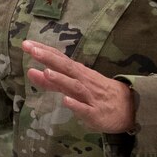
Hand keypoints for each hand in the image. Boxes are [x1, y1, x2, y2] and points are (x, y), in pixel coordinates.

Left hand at [22, 40, 136, 133]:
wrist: (130, 107)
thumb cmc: (98, 93)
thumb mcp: (74, 85)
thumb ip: (51, 81)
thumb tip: (31, 72)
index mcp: (78, 73)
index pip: (60, 59)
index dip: (44, 51)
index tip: (27, 43)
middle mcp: (84, 81)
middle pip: (66, 67)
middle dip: (49, 58)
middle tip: (32, 50)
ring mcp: (90, 97)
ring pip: (75, 86)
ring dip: (61, 79)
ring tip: (46, 72)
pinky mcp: (96, 113)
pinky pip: (85, 109)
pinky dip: (76, 104)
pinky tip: (66, 101)